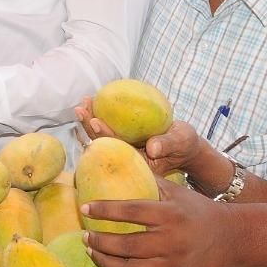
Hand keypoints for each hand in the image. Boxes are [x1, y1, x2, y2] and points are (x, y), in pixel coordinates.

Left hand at [74, 100, 204, 176]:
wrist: (185, 146)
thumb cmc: (185, 145)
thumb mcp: (181, 142)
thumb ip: (167, 145)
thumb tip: (152, 148)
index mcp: (137, 164)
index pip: (116, 150)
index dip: (104, 136)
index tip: (95, 121)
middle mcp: (125, 157)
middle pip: (103, 143)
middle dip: (90, 126)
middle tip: (80, 109)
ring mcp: (124, 149)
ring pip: (103, 135)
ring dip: (91, 119)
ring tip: (84, 102)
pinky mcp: (124, 140)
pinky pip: (109, 128)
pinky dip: (101, 115)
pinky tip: (94, 102)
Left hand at [82, 179, 237, 266]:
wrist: (230, 238)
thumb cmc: (197, 209)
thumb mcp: (176, 191)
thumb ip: (149, 181)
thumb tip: (118, 164)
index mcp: (169, 214)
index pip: (130, 211)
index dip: (104, 210)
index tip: (85, 208)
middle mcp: (171, 240)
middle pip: (127, 245)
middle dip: (101, 241)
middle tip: (85, 235)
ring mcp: (173, 263)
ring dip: (107, 262)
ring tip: (92, 251)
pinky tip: (112, 264)